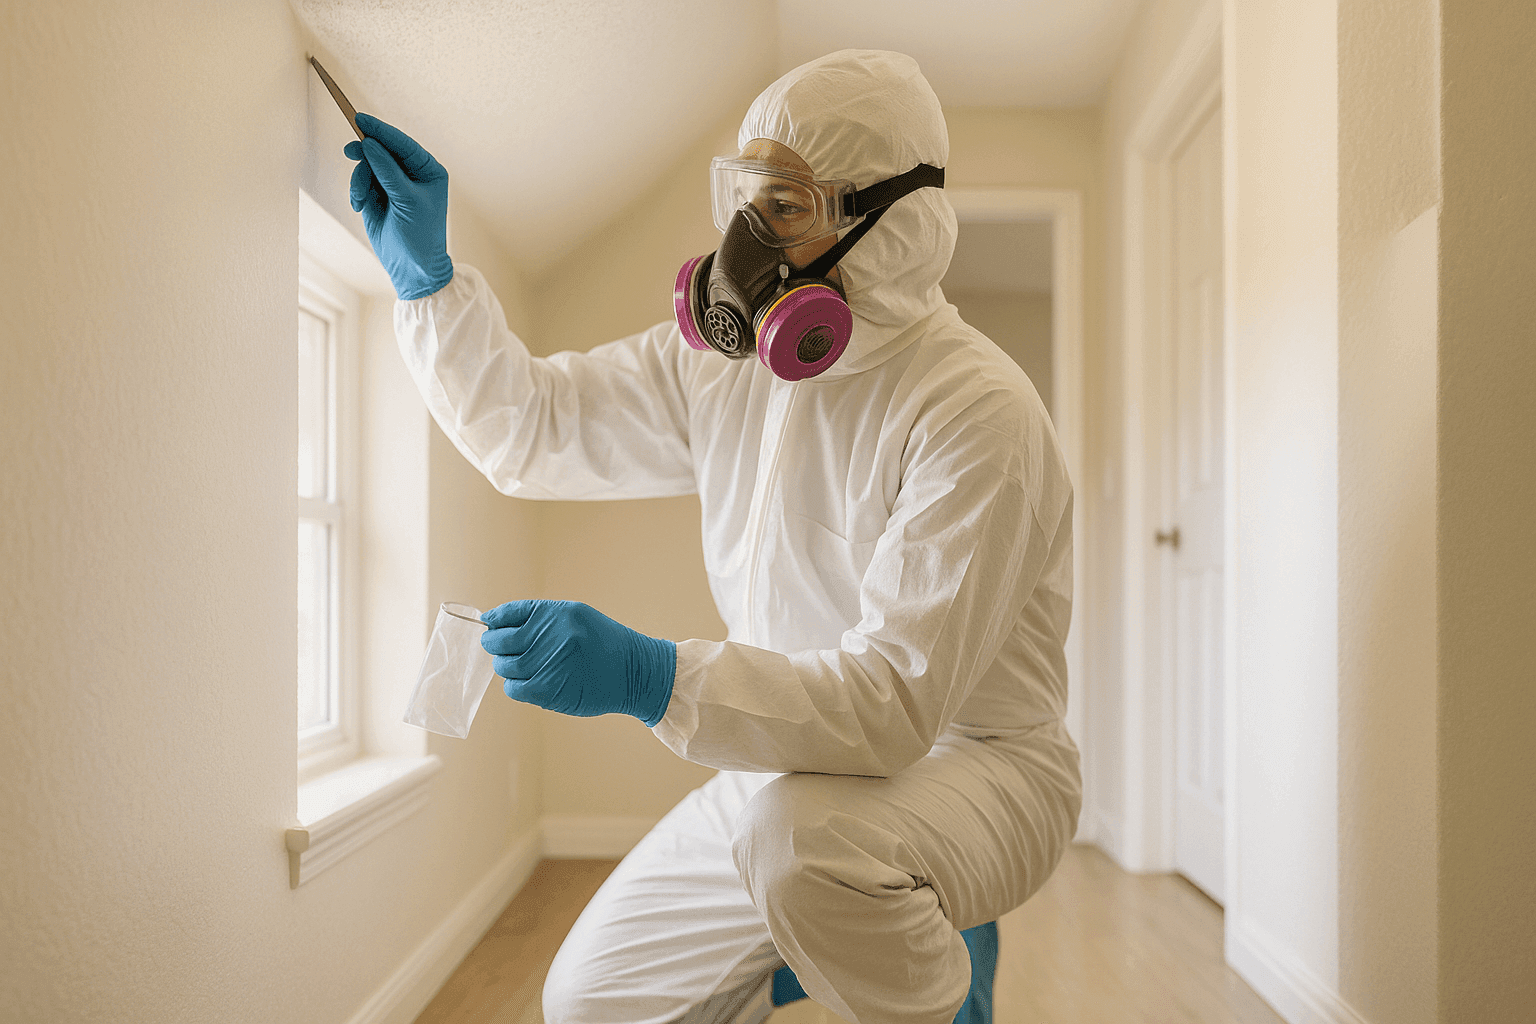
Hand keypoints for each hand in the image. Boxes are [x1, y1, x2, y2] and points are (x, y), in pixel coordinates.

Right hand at [345, 112, 453, 299]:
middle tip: (350, 151)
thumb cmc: (420, 236)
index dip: (381, 131)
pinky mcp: (377, 196)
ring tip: (360, 199)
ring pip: (367, 166)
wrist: (411, 268)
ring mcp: (393, 184)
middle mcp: (412, 174)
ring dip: (359, 180)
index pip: (403, 144)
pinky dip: (357, 191)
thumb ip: (387, 171)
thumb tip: (369, 143)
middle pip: (382, 151)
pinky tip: (360, 207)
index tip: (360, 119)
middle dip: (366, 155)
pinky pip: (360, 182)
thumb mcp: (407, 201)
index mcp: (429, 171)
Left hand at [481, 600, 675, 726]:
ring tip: (525, 668)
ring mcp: (548, 662)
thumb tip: (498, 625)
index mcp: (556, 612)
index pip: (508, 613)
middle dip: (495, 646)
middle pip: (500, 642)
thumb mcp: (577, 617)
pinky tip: (529, 683)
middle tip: (500, 650)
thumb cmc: (603, 644)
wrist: (635, 672)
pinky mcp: (548, 689)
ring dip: (508, 668)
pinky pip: (514, 688)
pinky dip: (516, 686)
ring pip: (504, 667)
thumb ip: (541, 620)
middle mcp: (551, 634)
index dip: (494, 620)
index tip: (490, 625)